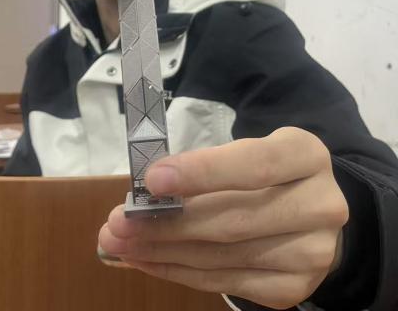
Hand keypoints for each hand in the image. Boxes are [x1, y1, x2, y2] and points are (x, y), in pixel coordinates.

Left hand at [99, 127, 348, 309]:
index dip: (202, 172)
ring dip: (163, 251)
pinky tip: (149, 259)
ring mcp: (312, 254)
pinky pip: (225, 283)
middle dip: (167, 222)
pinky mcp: (294, 289)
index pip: (255, 165)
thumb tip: (146, 189)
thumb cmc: (267, 172)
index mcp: (307, 156)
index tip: (152, 179)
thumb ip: (207, 164)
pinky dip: (179, 272)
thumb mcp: (248, 150)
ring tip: (121, 242)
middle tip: (117, 221)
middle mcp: (321, 206)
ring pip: (224, 256)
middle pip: (234, 219)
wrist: (312, 210)